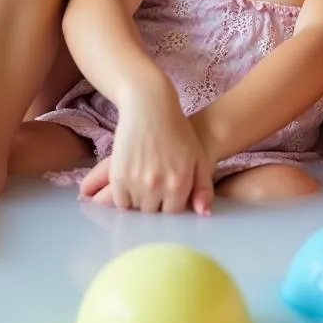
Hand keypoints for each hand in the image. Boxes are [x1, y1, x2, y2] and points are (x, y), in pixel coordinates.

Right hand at [85, 87, 214, 213]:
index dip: (171, 202)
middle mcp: (157, 185)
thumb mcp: (198, 158)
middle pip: (153, 212)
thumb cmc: (178, 132)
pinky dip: (124, 196)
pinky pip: (120, 201)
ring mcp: (136, 181)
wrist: (151, 108)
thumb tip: (203, 214)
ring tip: (143, 182)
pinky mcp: (119, 175)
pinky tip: (131, 183)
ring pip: (136, 208)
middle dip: (155, 202)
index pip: (172, 212)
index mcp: (179, 182)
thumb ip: (203, 188)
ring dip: (139, 199)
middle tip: (155, 185)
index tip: (169, 192)